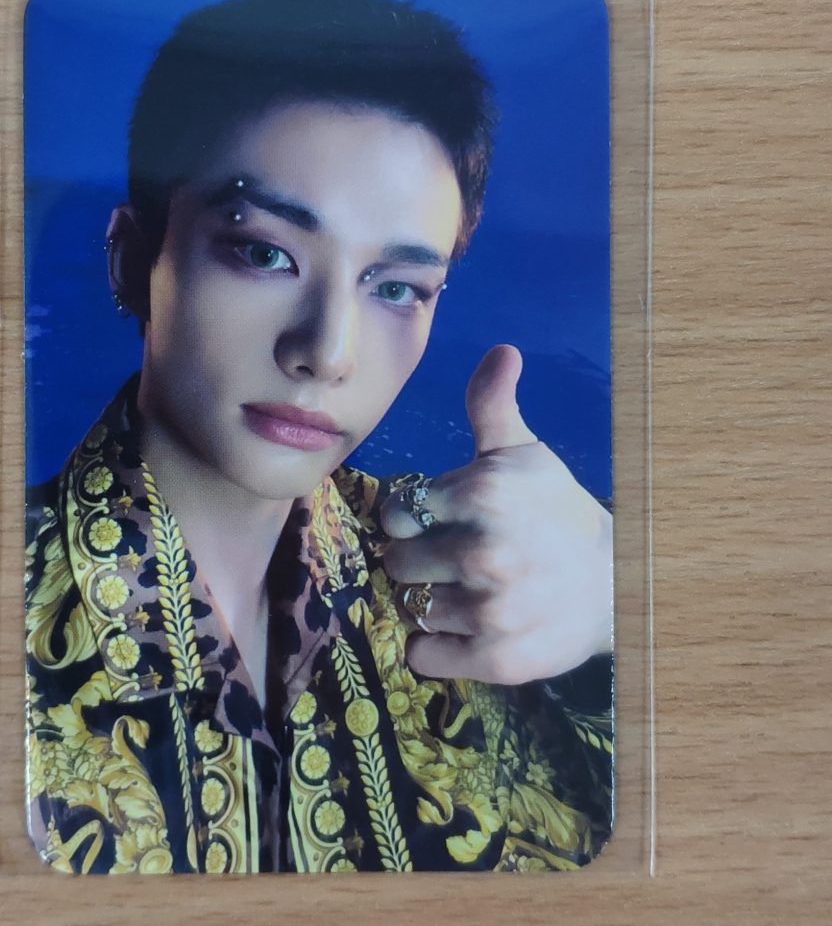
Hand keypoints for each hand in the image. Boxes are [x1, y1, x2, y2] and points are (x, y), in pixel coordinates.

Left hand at [380, 345, 612, 685]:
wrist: (613, 584)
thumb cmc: (556, 512)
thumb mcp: (525, 453)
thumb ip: (493, 405)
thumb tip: (501, 351)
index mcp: (482, 493)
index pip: (395, 511)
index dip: (410, 517)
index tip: (435, 521)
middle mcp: (484, 552)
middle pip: (396, 562)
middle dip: (417, 559)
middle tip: (453, 559)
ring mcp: (491, 610)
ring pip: (409, 608)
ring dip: (428, 602)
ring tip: (467, 591)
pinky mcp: (496, 659)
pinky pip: (424, 656)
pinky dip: (435, 647)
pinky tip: (466, 628)